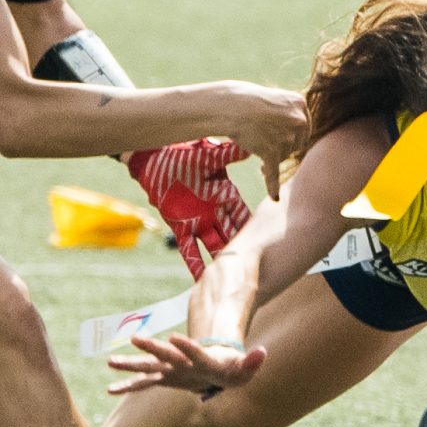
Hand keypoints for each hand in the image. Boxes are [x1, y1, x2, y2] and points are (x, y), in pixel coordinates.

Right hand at [106, 332, 265, 397]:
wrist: (218, 366)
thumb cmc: (232, 368)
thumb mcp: (245, 368)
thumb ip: (252, 362)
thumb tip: (262, 353)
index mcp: (202, 360)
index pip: (195, 352)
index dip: (188, 346)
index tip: (174, 337)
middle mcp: (183, 362)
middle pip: (166, 354)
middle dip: (152, 346)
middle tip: (135, 337)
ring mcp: (171, 369)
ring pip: (149, 366)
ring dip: (131, 364)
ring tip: (110, 361)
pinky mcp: (165, 378)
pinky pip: (143, 384)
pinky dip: (128, 386)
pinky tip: (110, 389)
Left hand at [125, 139, 251, 279]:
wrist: (154, 159)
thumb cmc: (183, 153)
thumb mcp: (208, 156)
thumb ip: (228, 154)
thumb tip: (251, 145)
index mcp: (225, 194)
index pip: (245, 216)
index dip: (256, 229)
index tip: (272, 243)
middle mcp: (215, 211)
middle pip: (234, 235)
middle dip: (245, 251)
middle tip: (259, 269)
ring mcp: (198, 222)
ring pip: (215, 246)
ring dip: (223, 262)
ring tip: (235, 281)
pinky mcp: (180, 227)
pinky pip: (189, 249)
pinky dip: (195, 264)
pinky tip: (201, 280)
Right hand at [216, 85, 306, 201]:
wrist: (229, 106)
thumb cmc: (248, 102)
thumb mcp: (277, 101)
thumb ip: (290, 115)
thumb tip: (300, 138)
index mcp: (301, 105)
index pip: (303, 129)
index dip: (290, 135)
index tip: (278, 135)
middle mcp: (298, 121)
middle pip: (296, 144)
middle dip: (282, 147)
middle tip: (265, 141)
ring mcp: (286, 137)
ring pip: (283, 156)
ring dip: (271, 156)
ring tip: (255, 144)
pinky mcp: (272, 152)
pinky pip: (273, 173)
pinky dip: (272, 185)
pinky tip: (274, 197)